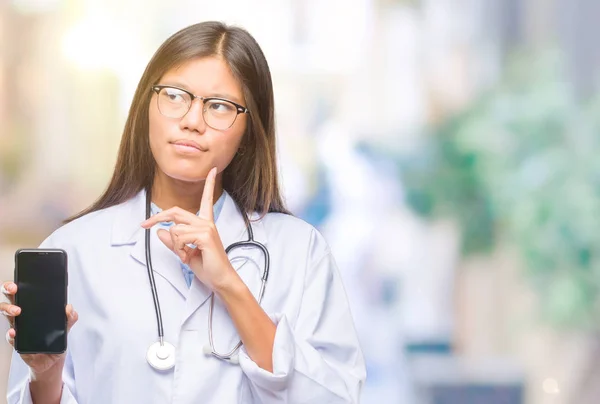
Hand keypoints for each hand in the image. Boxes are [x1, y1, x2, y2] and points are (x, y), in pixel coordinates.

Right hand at [1, 281, 77, 375]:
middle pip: (10, 299)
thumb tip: (69, 307)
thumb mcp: (67, 326)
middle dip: (8, 290)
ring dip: (9, 309)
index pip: (24, 292)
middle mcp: (23, 316)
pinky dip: (11, 334)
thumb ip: (70, 317)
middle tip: (14, 289)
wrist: (53, 360)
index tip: (21, 279)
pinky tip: (15, 332)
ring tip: (18, 311)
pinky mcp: (17, 342)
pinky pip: (10, 336)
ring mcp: (18, 328)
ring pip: (6, 314)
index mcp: (34, 308)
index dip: (19, 283)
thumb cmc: (56, 339)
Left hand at [141, 167, 238, 291]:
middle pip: (176, 211)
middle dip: (157, 217)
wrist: (221, 280)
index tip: (213, 170)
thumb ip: (173, 242)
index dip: (209, 184)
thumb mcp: (185, 253)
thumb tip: (159, 231)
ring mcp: (206, 228)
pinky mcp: (205, 236)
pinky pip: (179, 237)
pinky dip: (179, 249)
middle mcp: (206, 223)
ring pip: (175, 228)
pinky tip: (187, 256)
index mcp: (205, 224)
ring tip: (184, 255)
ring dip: (174, 245)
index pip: (207, 199)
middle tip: (145, 225)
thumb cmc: (208, 267)